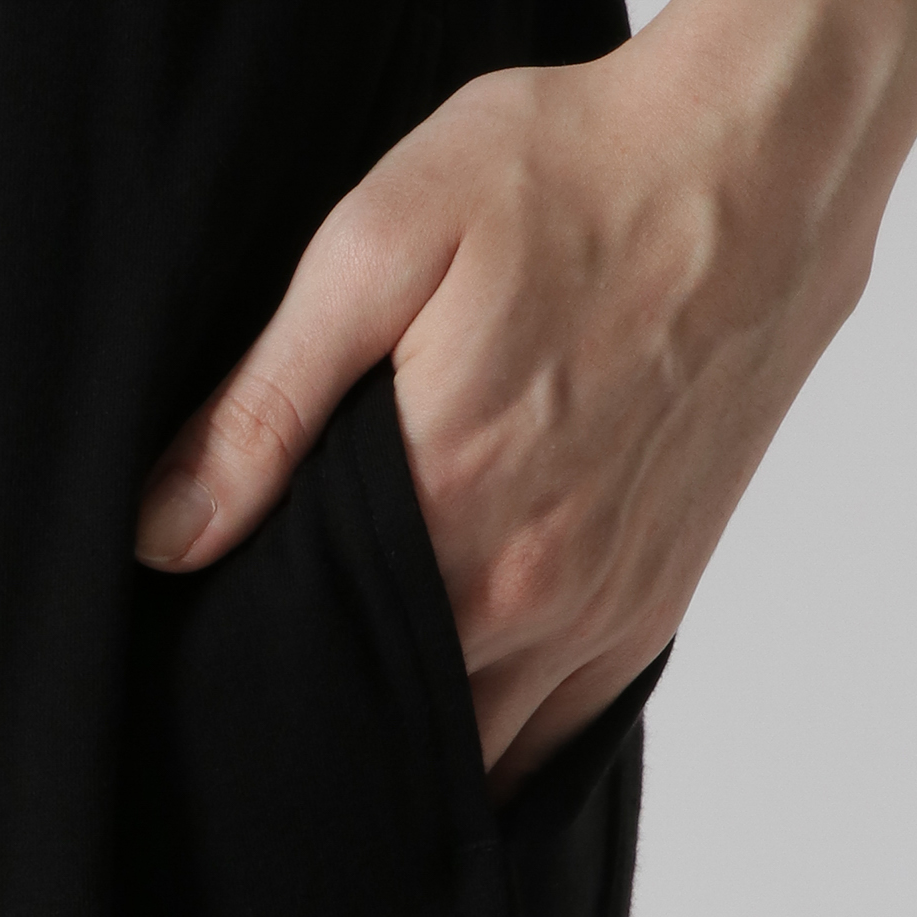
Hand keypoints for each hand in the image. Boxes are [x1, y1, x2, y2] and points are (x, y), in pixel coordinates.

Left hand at [132, 27, 871, 798]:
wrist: (753, 164)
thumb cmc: (563, 180)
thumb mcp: (377, 249)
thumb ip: (266, 406)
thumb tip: (162, 536)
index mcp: (446, 504)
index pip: (306, 654)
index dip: (243, 666)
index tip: (196, 648)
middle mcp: (531, 589)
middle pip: (386, 719)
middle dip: (313, 712)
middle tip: (247, 674)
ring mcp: (602, 609)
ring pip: (475, 752)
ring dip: (401, 738)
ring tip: (333, 687)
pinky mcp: (652, 602)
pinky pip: (560, 732)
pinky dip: (494, 738)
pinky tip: (436, 699)